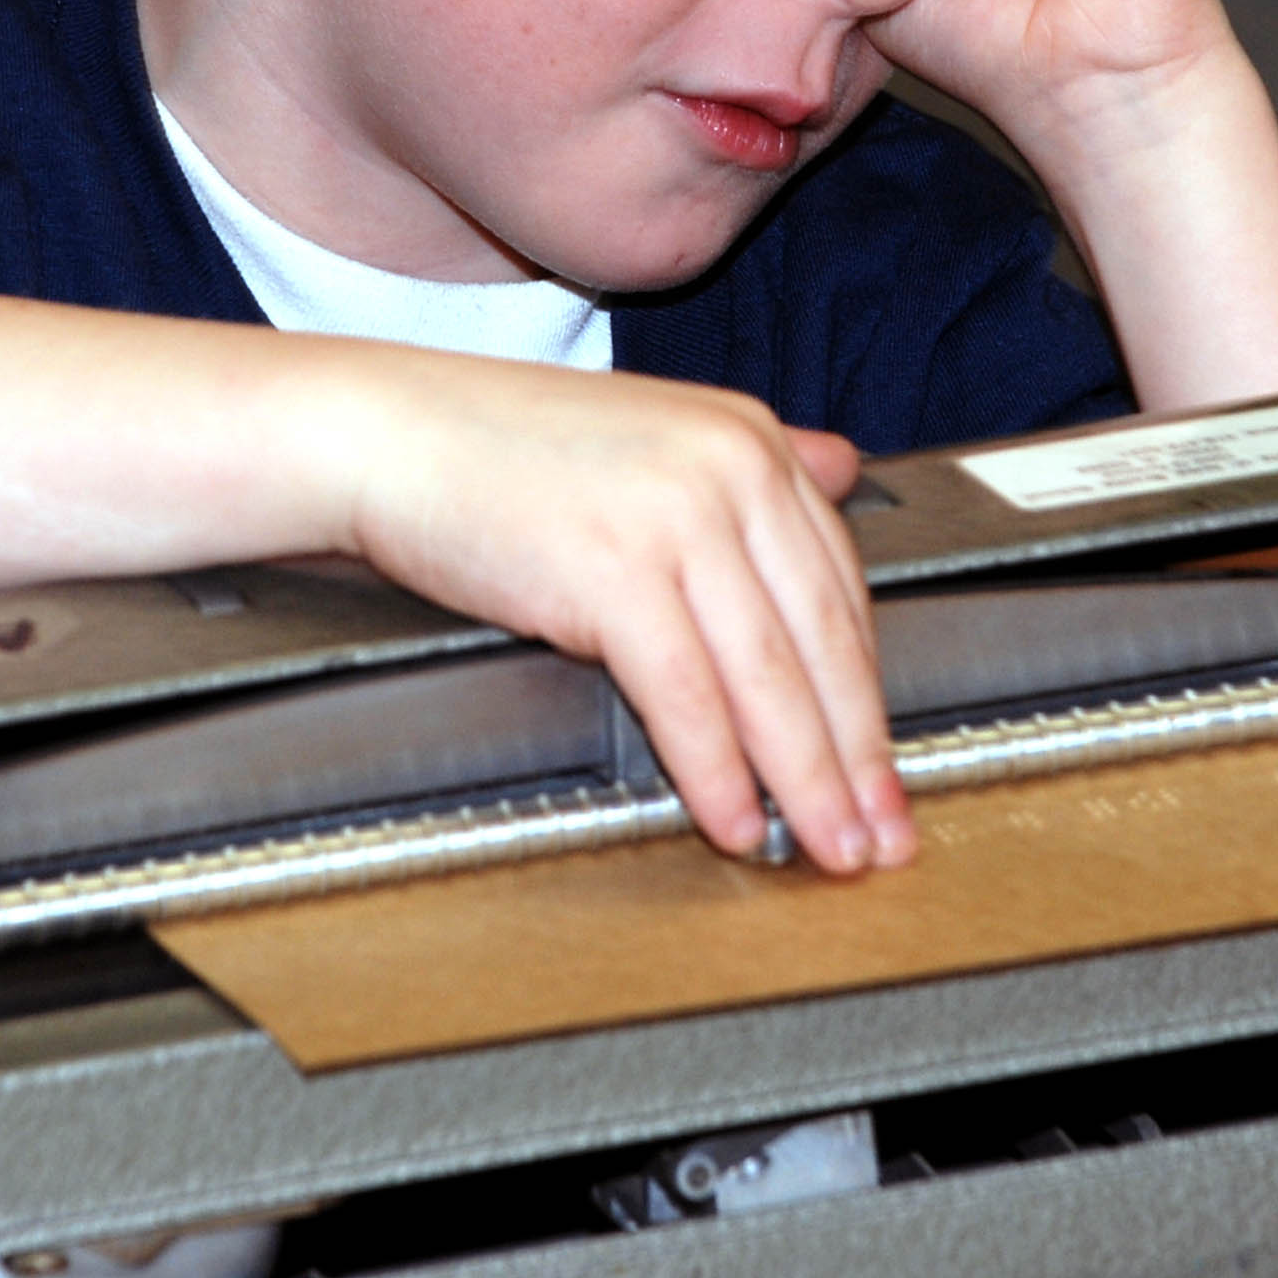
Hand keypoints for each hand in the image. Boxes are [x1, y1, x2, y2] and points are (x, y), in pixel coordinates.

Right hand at [334, 357, 913, 875]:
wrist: (389, 434)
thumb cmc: (502, 449)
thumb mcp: (652, 430)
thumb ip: (750, 462)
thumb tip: (846, 468)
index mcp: (749, 437)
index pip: (840, 586)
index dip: (870, 691)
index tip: (887, 764)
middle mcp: (730, 468)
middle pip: (823, 641)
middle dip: (861, 757)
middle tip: (886, 837)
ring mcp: (675, 518)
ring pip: (769, 679)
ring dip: (806, 783)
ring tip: (828, 847)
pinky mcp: (612, 572)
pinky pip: (686, 698)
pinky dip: (716, 773)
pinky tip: (733, 822)